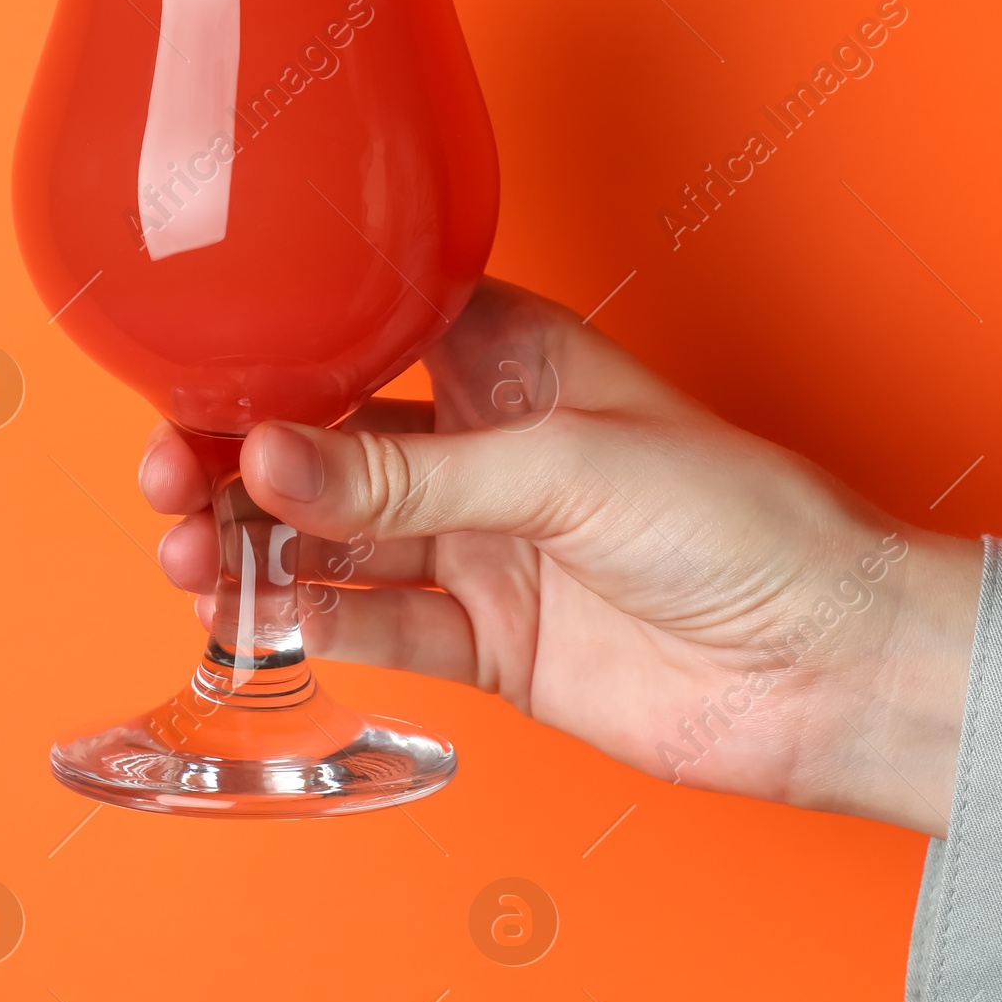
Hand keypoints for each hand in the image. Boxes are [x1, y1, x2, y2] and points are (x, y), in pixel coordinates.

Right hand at [139, 278, 982, 834]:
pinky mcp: (485, 643)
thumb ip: (407, 476)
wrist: (833, 665)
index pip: (362, 337)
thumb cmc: (743, 519)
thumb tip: (268, 458)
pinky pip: (375, 625)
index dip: (275, 354)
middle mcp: (478, 450)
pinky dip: (315, 620)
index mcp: (508, 361)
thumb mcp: (564, 468)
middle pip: (325, 444)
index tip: (195, 373)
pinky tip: (264, 610)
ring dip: (256, 543)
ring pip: (335, 540)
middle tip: (169, 474)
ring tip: (188, 551)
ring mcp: (477, 549)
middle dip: (238, 456)